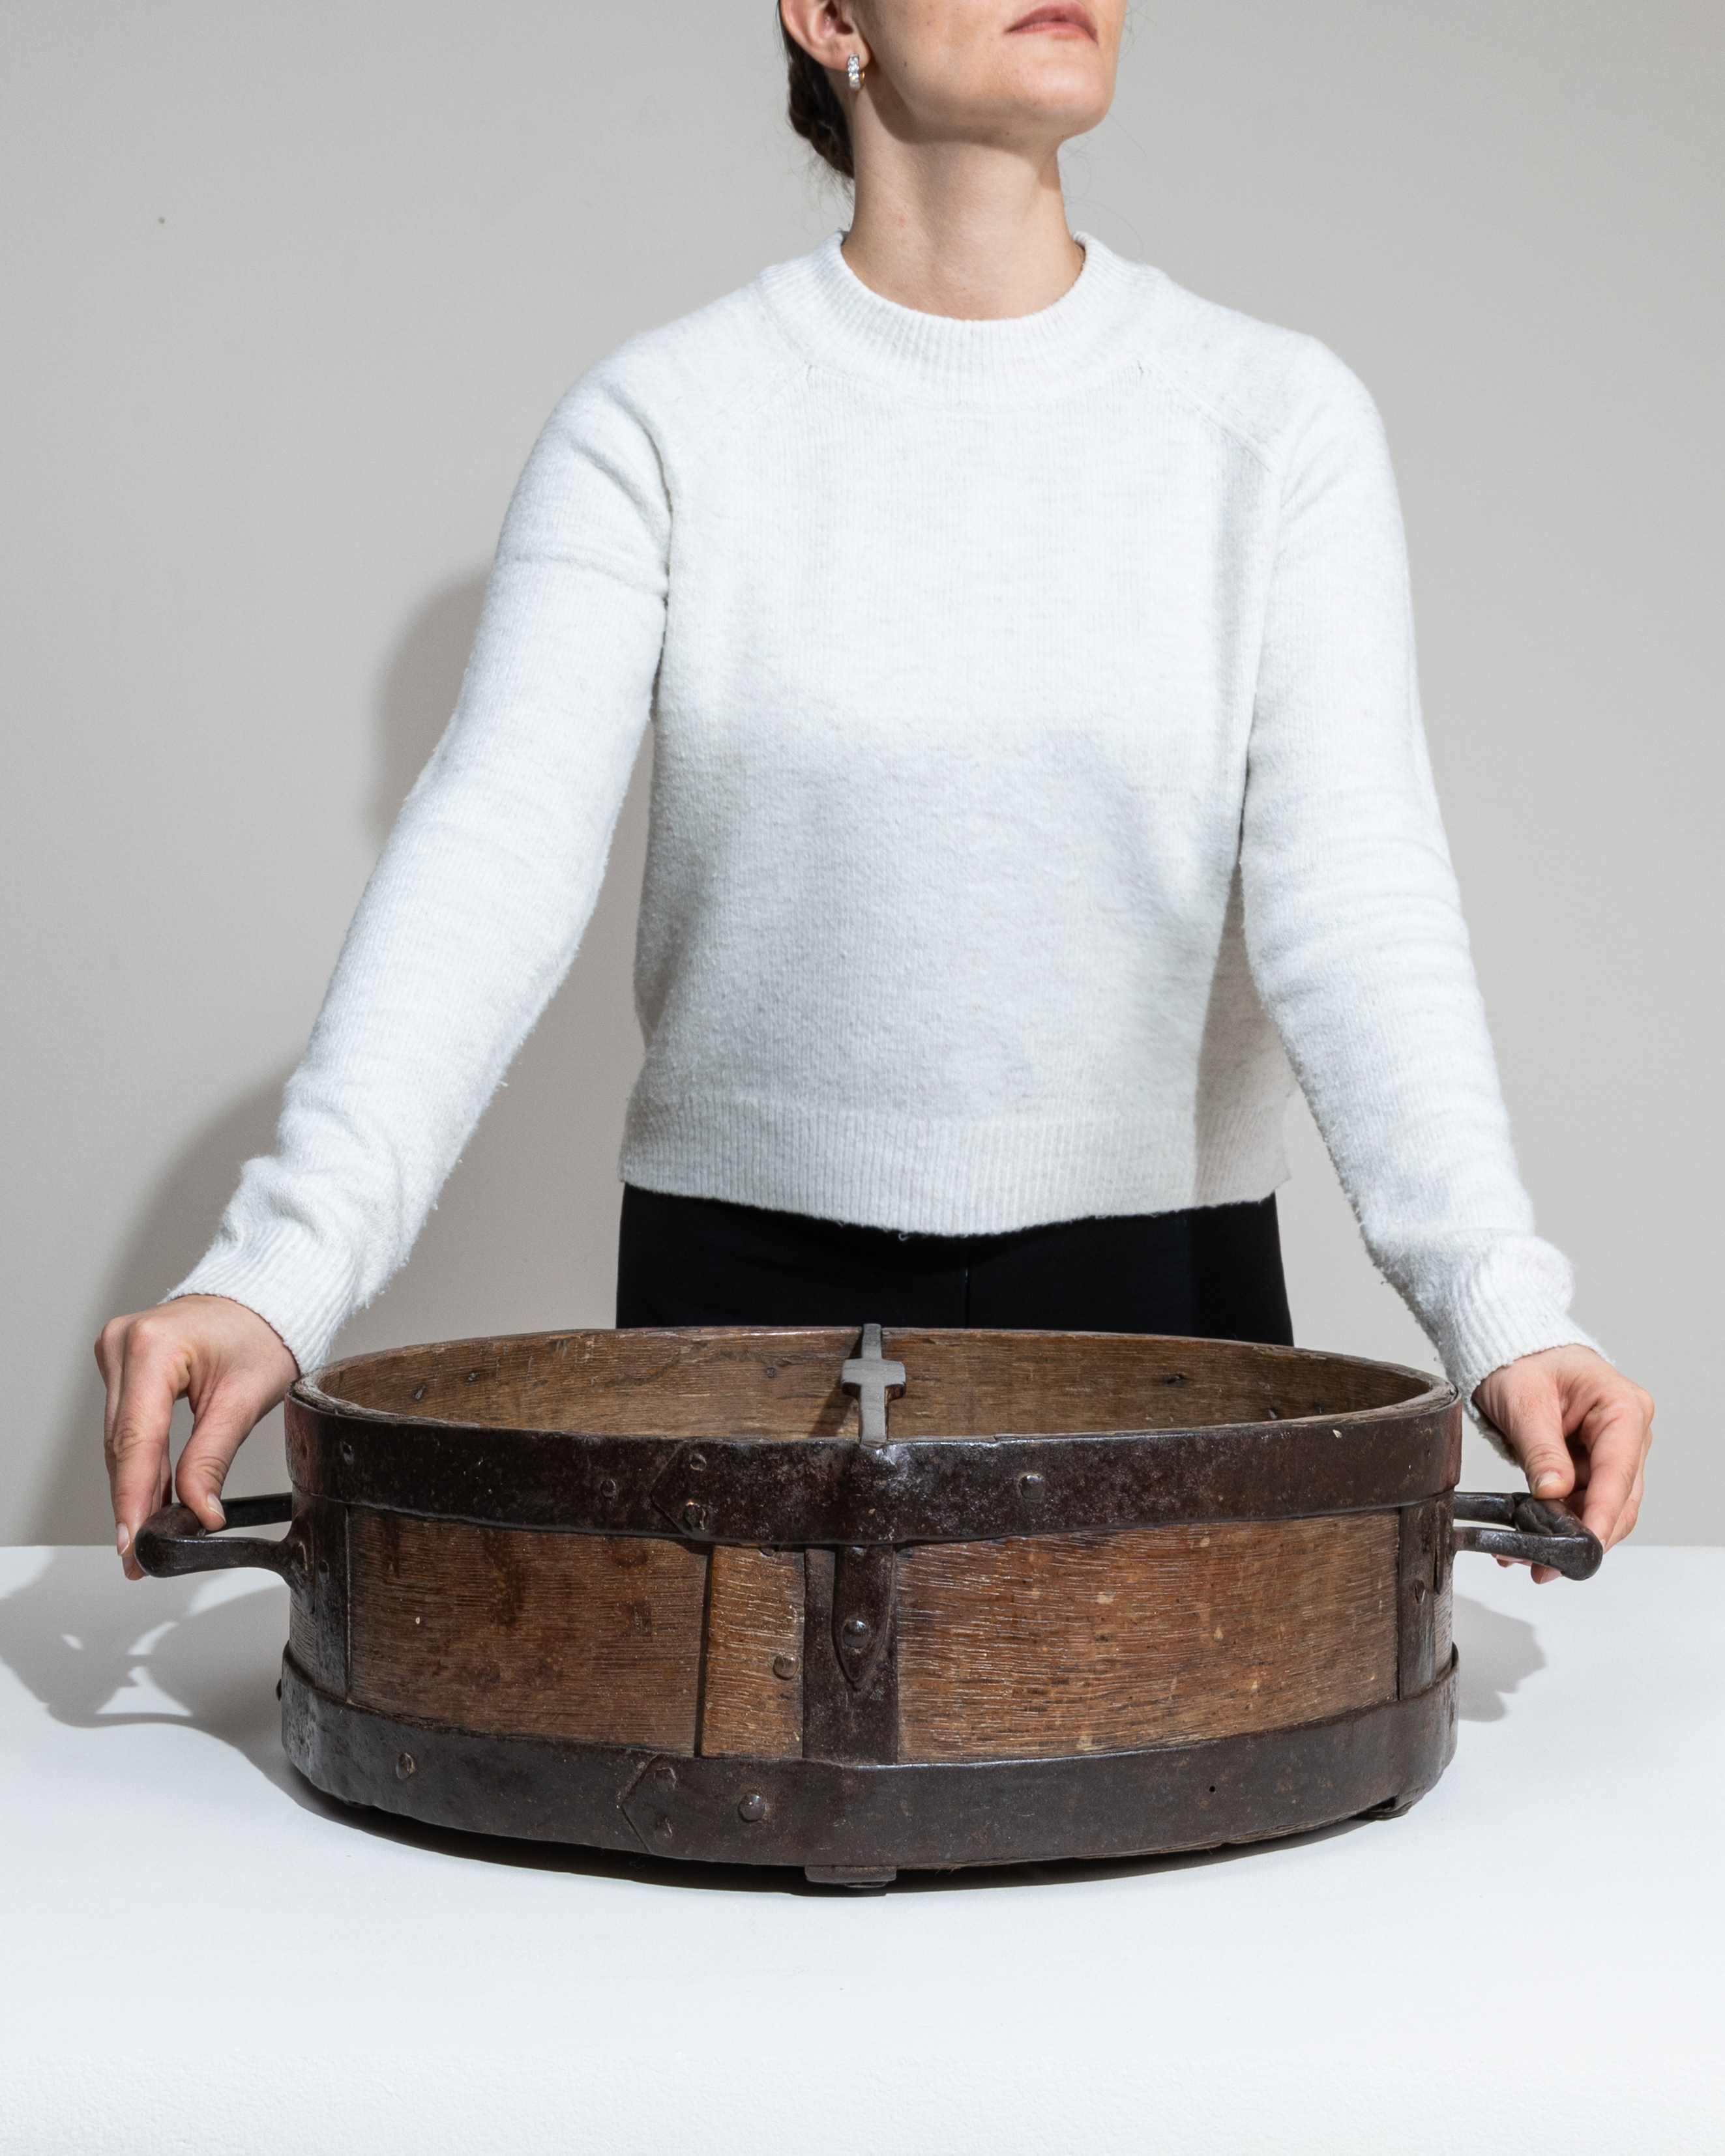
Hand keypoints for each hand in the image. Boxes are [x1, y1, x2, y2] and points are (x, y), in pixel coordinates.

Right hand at [95, 1295, 299, 1579]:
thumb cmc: (262, 1334)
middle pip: (123, 1443)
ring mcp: (116, 1351)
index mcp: (153, 1347)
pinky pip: (126, 1424)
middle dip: (134, 1502)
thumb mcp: (245, 1399)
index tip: (133, 1541)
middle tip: (141, 1556)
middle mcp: (122, 1344)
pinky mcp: (122, 1364)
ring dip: (135, 1487)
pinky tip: (148, 1498)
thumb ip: (213, 1458)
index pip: (137, 1439)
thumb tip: (199, 1512)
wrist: (263, 1299)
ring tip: (146, 1536)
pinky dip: (140, 1461)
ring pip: (120, 1439)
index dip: (133, 1497)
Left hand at [1472, 1345, 1652, 1584]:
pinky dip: (1558, 1521)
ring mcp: (1611, 1450)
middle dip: (1584, 1534)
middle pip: (1619, 1497)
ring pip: (1601, 1506)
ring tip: (1528, 1556)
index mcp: (1621, 1406)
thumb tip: (1553, 1493)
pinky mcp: (1592, 1464)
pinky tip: (1528, 1538)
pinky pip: (1582, 1501)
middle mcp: (1627, 1432)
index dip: (1603, 1512)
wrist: (1512, 1349)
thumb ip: (1541, 1448)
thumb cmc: (1523, 1359)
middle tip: (1547, 1564)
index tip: (1585, 1543)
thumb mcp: (1524, 1400)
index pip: (1619, 1470)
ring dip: (1568, 1533)